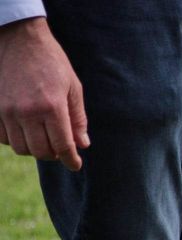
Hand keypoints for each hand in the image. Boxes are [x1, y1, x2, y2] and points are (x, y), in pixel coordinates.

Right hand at [0, 17, 88, 170]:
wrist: (19, 40)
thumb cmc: (51, 63)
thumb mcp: (73, 88)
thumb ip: (78, 118)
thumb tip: (81, 145)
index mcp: (52, 107)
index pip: (62, 146)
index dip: (71, 160)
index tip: (75, 165)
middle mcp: (27, 112)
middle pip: (41, 152)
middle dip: (53, 154)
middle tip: (60, 147)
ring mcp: (7, 110)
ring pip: (21, 148)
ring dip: (34, 148)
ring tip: (43, 137)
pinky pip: (3, 138)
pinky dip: (15, 140)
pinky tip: (25, 130)